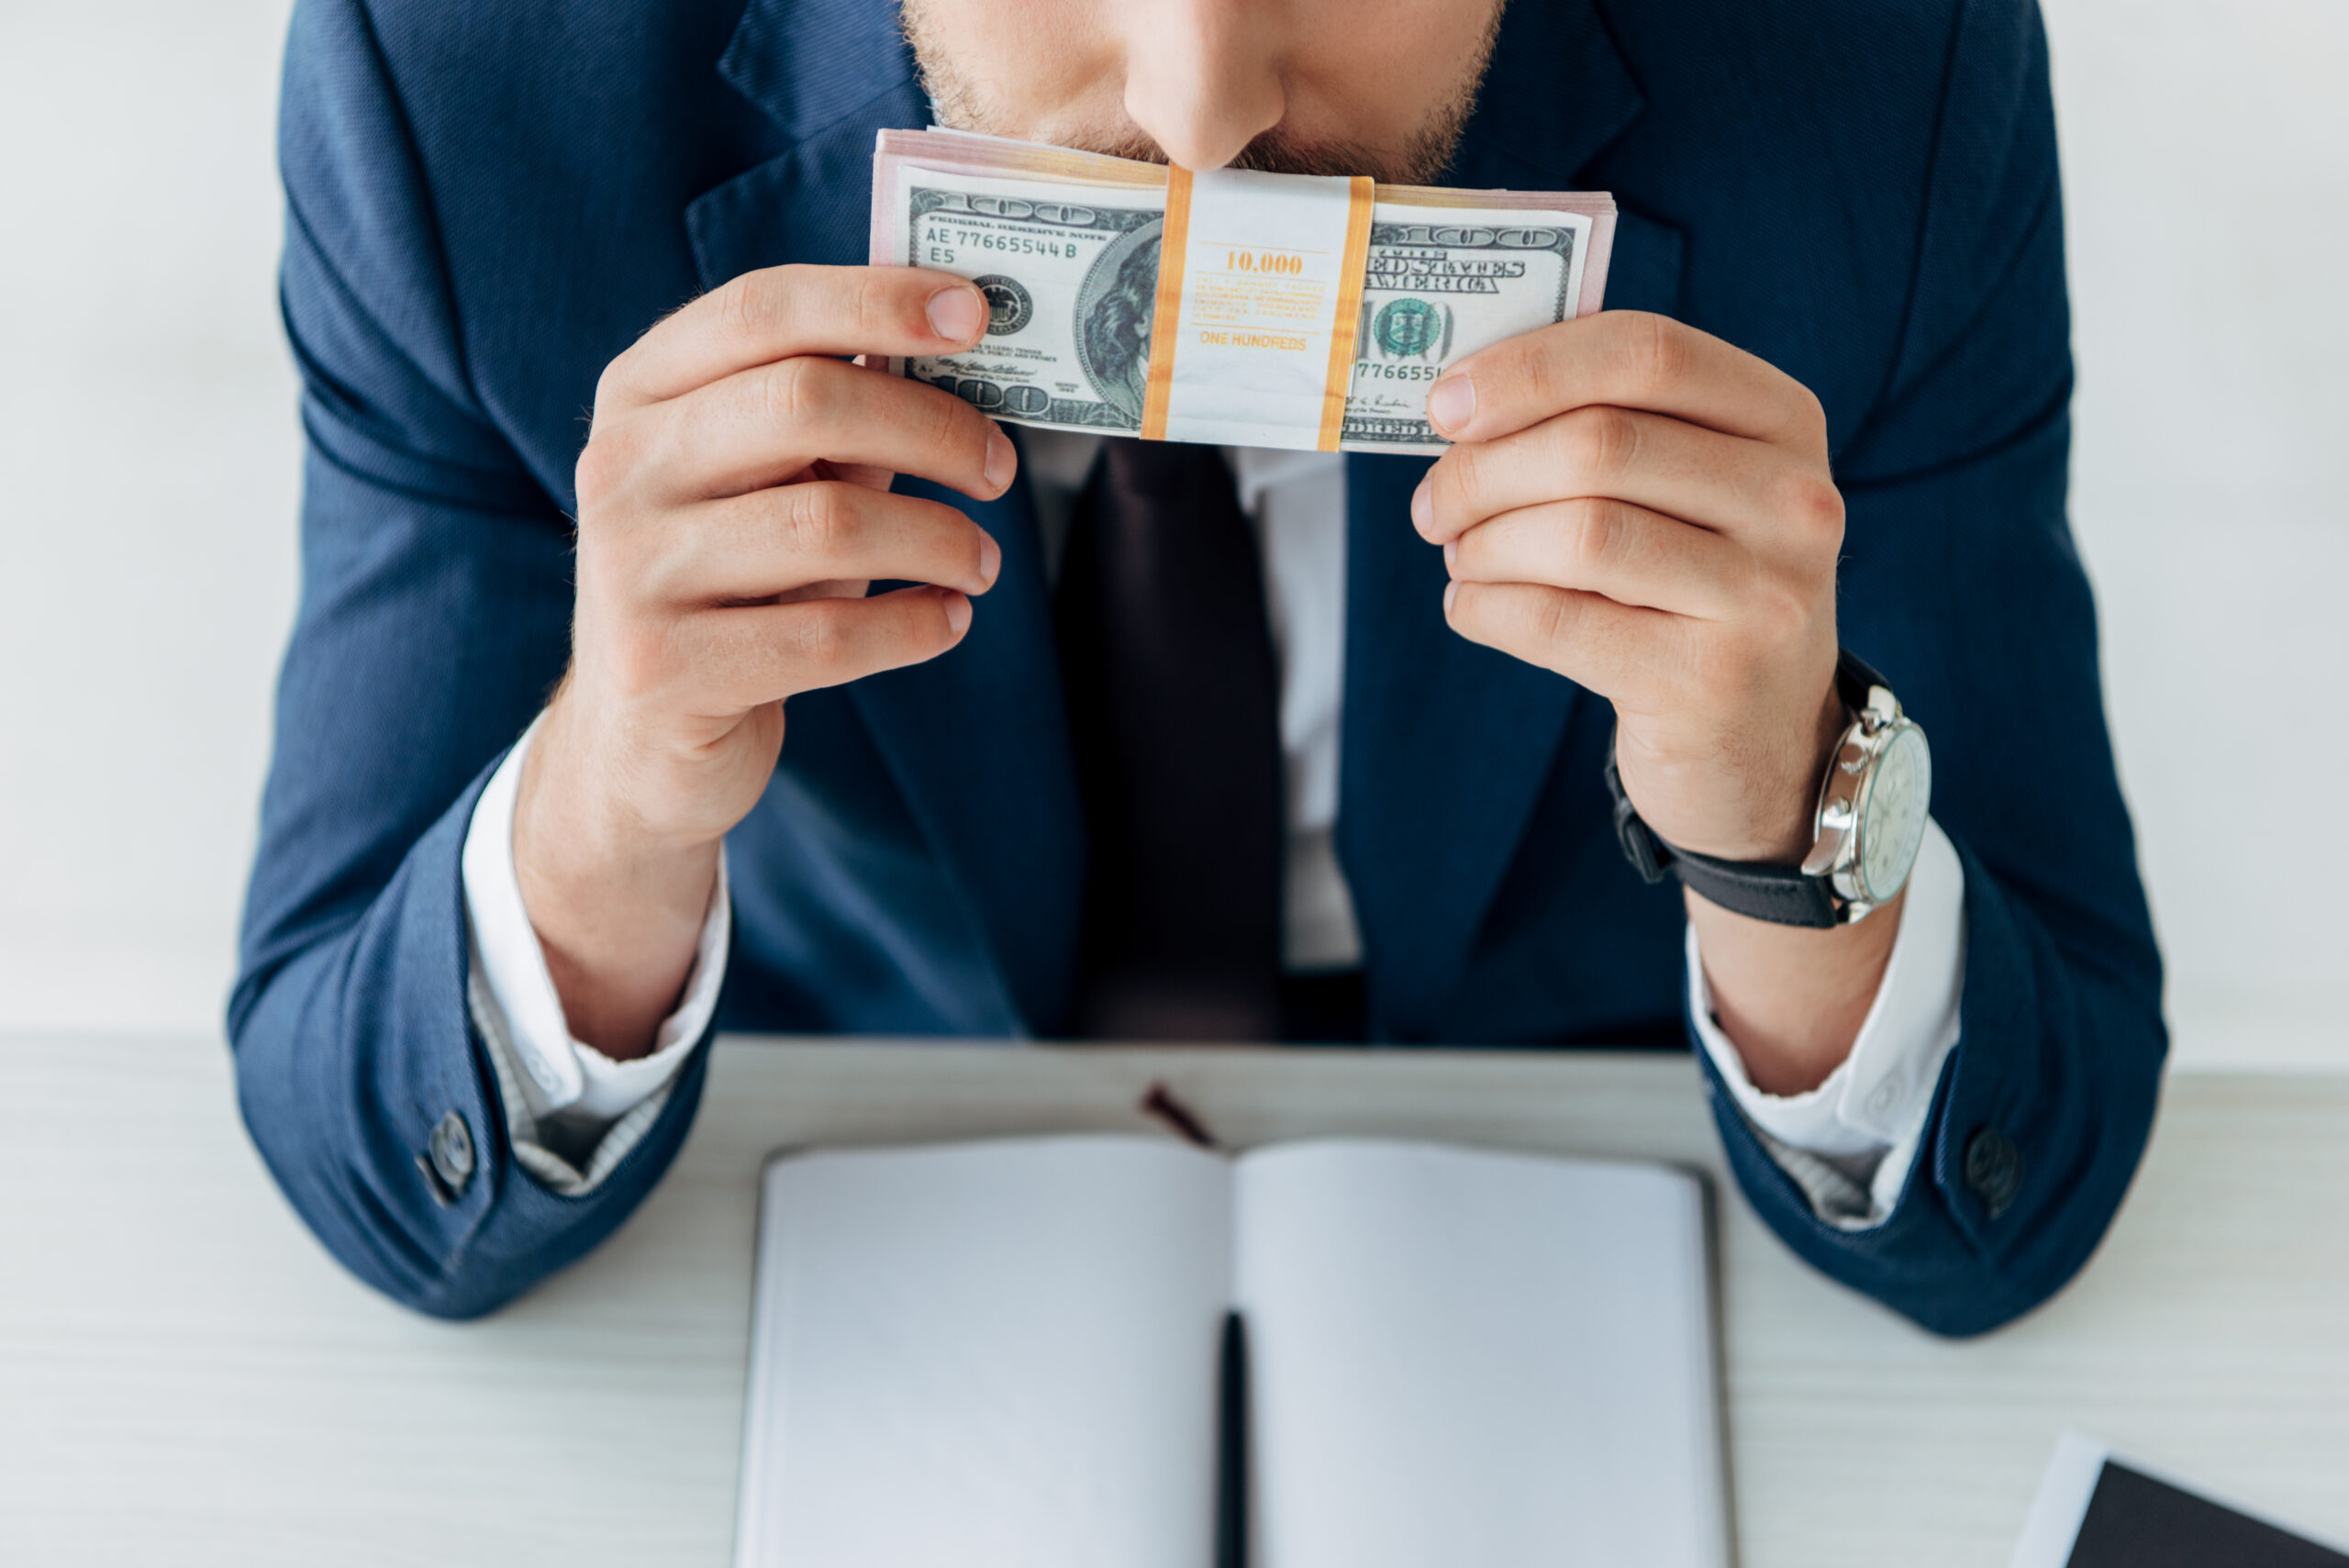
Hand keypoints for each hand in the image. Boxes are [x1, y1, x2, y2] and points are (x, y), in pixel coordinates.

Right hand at [516, 265, 1015, 1055]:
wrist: (636, 744)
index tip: (977, 315)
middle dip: (931, 428)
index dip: (876, 300)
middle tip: (999, 467)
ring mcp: (632, 569)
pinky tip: (947, 620)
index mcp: (641, 393)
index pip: (763, 310)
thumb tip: (953, 337)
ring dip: (937, 537)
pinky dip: (912, 624)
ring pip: (827, 522)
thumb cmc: (733, 586)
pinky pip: (826, 635)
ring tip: (982, 563)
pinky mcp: (663, 669)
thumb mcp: (768, 486)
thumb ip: (836, 416)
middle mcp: (620, 467)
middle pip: (806, 404)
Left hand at [1413, 310, 1844, 864]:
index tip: (1444, 404)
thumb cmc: (1691, 589)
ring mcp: (1764, 595)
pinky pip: (1557, 622)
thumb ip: (1602, 425)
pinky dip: (1487, 608)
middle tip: (1433, 505)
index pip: (1648, 352)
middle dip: (1483, 471)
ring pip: (1579, 533)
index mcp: (1783, 421)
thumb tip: (1461, 401)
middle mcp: (1794, 501)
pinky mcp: (1710, 681)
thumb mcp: (1686, 491)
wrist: (1762, 741)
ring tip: (1461, 558)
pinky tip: (1472, 607)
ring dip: (1484, 544)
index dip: (1530, 369)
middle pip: (1599, 444)